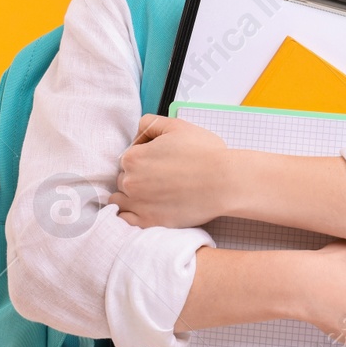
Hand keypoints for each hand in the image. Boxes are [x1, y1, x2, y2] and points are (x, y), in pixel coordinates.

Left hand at [110, 114, 234, 228]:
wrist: (223, 182)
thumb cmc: (205, 154)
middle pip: (124, 179)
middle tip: (161, 178)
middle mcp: (130, 182)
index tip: (160, 162)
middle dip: (138, 178)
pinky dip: (132, 216)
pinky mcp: (149, 222)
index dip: (144, 158)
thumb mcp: (177, 126)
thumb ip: (151, 123)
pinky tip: (146, 209)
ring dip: (131, 197)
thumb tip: (139, 132)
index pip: (128, 158)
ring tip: (153, 195)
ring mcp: (138, 204)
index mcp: (133, 157)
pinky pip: (127, 221)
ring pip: (122, 200)